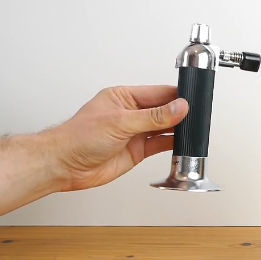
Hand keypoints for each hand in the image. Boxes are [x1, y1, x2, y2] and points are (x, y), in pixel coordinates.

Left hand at [48, 85, 187, 191]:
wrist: (64, 166)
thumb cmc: (78, 138)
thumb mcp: (120, 122)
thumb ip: (153, 116)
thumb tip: (178, 107)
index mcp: (124, 98)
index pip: (157, 93)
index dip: (176, 97)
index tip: (191, 101)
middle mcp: (130, 114)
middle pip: (164, 110)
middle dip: (180, 113)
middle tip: (195, 116)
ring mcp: (134, 132)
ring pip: (164, 127)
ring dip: (177, 129)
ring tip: (192, 130)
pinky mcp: (137, 150)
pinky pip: (160, 144)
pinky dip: (172, 144)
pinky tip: (181, 143)